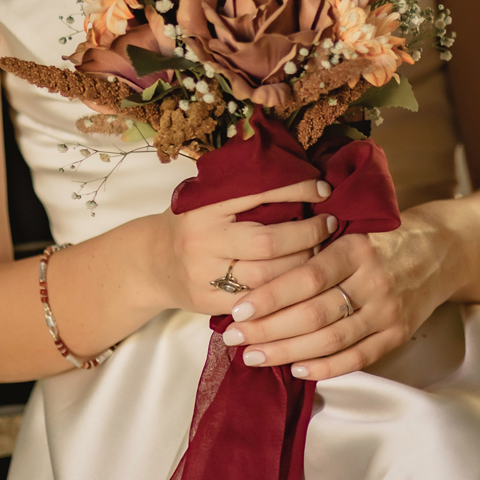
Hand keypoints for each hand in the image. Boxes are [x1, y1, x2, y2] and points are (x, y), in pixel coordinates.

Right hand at [154, 179, 334, 318]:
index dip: (296, 190)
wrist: (150, 263)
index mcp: (206, 206)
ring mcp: (206, 275)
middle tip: (330, 224)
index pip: (259, 193)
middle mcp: (204, 240)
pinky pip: (258, 303)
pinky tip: (302, 283)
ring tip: (322, 252)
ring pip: (268, 277)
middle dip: (307, 234)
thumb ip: (243, 191)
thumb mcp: (206, 199)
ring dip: (303, 265)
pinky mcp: (210, 304)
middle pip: (269, 242)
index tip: (323, 188)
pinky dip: (285, 293)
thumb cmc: (190, 223)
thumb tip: (299, 175)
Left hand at [216, 214, 456, 379]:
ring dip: (288, 352)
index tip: (238, 308)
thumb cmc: (380, 237)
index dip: (271, 295)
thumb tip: (256, 271)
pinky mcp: (397, 333)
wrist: (439, 250)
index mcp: (356, 248)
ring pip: (331, 339)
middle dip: (269, 329)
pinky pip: (358, 357)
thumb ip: (314, 247)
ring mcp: (387, 310)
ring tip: (254, 356)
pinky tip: (297, 369)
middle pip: (314, 313)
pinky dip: (326, 367)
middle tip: (236, 338)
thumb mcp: (350, 227)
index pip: (307, 276)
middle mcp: (373, 280)